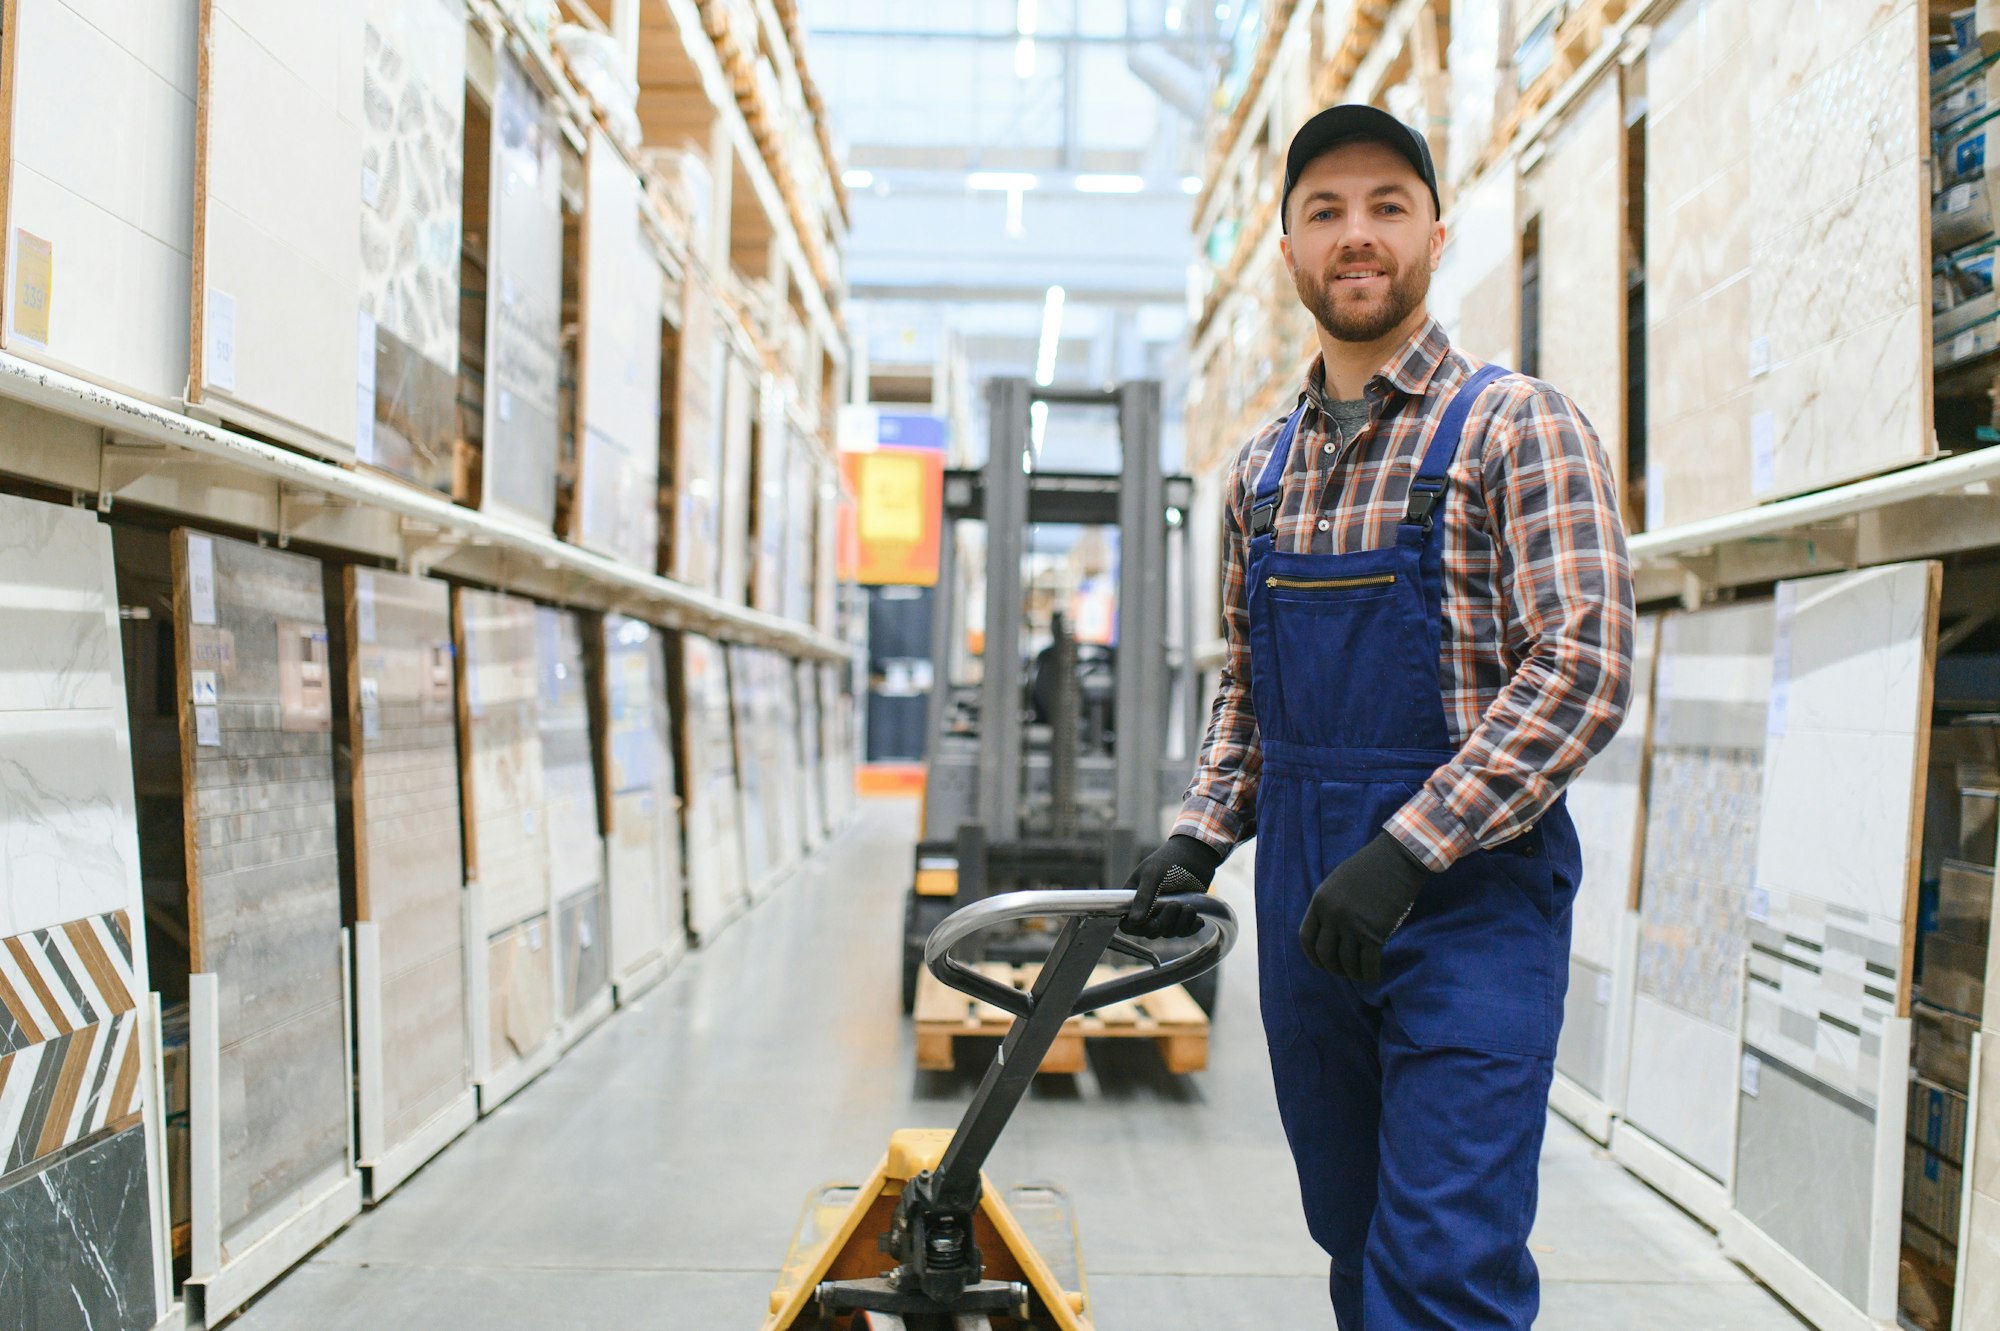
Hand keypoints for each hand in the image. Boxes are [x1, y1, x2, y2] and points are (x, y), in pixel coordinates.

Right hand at [1118, 835, 1221, 937]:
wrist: (1196, 855)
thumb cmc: (1170, 860)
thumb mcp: (1153, 875)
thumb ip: (1143, 898)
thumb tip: (1134, 921)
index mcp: (1133, 899)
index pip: (1128, 925)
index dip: (1137, 928)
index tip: (1151, 920)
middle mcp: (1148, 910)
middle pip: (1150, 932)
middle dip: (1164, 923)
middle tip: (1175, 905)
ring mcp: (1165, 914)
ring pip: (1168, 933)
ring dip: (1180, 923)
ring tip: (1188, 907)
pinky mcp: (1181, 917)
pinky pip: (1183, 932)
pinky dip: (1191, 927)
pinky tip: (1197, 918)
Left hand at [1299, 831, 1432, 981]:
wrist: (1398, 858)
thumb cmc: (1371, 866)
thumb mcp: (1338, 882)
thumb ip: (1330, 905)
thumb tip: (1329, 930)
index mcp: (1320, 901)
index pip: (1306, 938)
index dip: (1313, 956)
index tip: (1321, 964)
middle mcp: (1332, 915)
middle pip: (1325, 953)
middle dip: (1332, 968)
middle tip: (1342, 972)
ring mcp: (1352, 925)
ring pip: (1346, 962)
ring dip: (1352, 973)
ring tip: (1359, 975)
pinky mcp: (1374, 934)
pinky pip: (1367, 963)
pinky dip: (1369, 974)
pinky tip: (1373, 977)